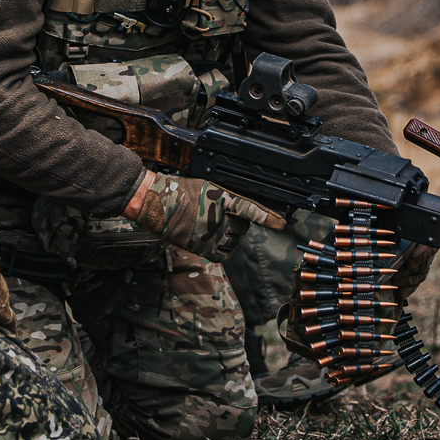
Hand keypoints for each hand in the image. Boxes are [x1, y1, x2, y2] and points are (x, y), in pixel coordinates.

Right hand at [124, 171, 285, 262]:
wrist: (158, 204)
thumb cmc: (180, 191)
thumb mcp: (207, 185)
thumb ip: (226, 196)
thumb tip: (240, 207)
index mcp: (222, 199)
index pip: (250, 209)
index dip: (267, 217)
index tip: (281, 224)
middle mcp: (219, 218)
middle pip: (243, 227)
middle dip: (238, 222)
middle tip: (221, 215)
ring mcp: (211, 235)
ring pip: (234, 241)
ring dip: (229, 236)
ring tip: (213, 226)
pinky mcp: (203, 248)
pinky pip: (222, 254)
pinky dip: (220, 248)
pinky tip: (211, 239)